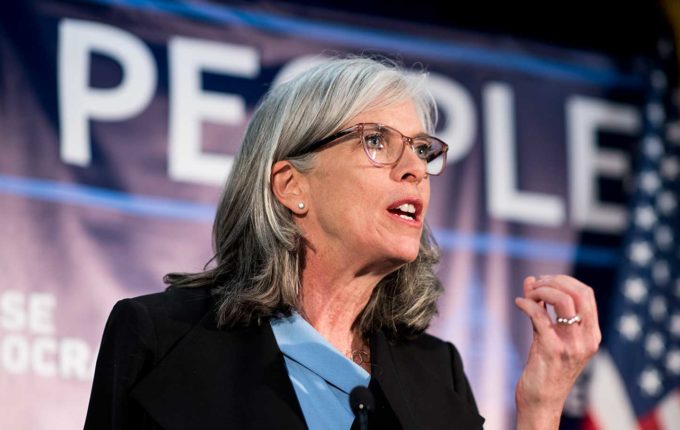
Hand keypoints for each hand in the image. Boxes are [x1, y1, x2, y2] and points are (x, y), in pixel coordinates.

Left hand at [514, 275, 600, 429]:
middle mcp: (587, 339)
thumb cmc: (544, 368)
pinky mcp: (552, 350)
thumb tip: (531, 279)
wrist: (541, 401)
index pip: (587, 294)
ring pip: (563, 300)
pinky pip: (539, 316)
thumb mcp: (546, 333)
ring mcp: (571, 345)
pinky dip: (527, 303)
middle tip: (535, 285)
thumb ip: (541, 306)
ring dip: (542, 290)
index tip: (544, 281)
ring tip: (529, 294)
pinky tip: (518, 303)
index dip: (564, 281)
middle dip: (554, 281)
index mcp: (591, 335)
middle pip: (579, 293)